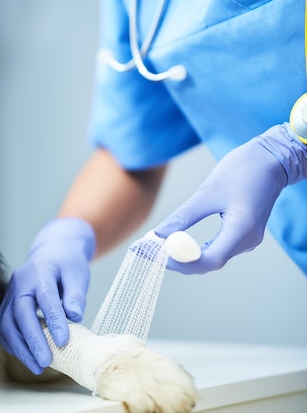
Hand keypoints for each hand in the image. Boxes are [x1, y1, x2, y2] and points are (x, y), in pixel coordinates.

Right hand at [0, 218, 94, 373]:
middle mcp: (19, 282)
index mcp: (39, 272)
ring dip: (20, 347)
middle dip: (32, 340)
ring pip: (6, 323)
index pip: (45, 298)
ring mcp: (10, 293)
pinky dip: (12, 344)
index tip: (63, 342)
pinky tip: (26, 356)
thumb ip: (75, 295)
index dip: (53, 321)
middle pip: (20, 313)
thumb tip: (75, 316)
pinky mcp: (6, 304)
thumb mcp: (77, 274)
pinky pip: (2, 327)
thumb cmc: (66, 265)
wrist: (51, 252)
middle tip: (46, 362)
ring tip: (37, 366)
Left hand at [155, 123, 306, 273]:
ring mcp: (246, 239)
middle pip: (208, 263)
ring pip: (211, 258)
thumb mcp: (208, 192)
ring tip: (158, 249)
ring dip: (184, 256)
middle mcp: (246, 241)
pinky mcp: (241, 234)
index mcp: (242, 230)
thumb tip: (158, 233)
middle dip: (178, 260)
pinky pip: (216, 249)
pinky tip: (177, 243)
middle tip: (150, 252)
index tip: (157, 254)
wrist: (271, 159)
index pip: (209, 260)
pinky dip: (195, 249)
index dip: (180, 261)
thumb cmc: (243, 170)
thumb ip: (184, 215)